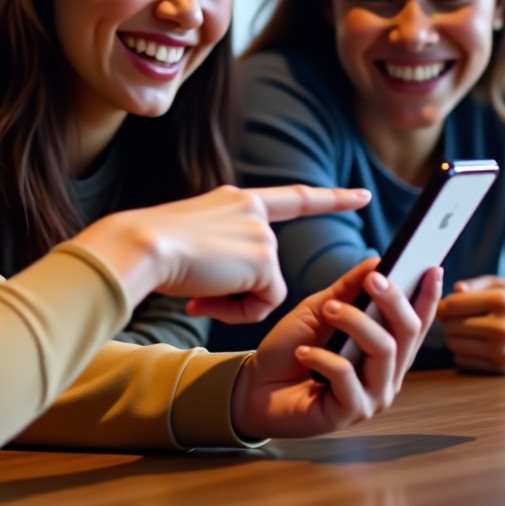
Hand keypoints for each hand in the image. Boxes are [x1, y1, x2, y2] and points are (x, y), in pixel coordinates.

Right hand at [75, 184, 371, 323]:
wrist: (143, 244)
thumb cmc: (153, 246)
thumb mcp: (193, 236)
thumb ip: (223, 246)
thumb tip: (229, 278)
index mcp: (236, 200)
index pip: (292, 198)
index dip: (329, 199)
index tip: (361, 195)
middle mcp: (253, 210)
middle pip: (266, 267)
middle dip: (238, 290)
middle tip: (198, 291)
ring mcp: (262, 234)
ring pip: (264, 287)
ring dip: (232, 300)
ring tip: (197, 290)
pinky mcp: (264, 260)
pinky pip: (264, 302)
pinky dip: (238, 310)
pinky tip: (208, 297)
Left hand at [230, 258, 441, 438]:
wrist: (257, 384)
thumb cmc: (291, 348)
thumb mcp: (319, 309)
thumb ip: (348, 290)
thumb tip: (378, 262)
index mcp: (385, 349)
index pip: (416, 322)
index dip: (428, 296)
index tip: (432, 268)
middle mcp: (387, 374)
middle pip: (407, 333)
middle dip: (394, 300)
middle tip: (373, 279)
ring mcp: (373, 396)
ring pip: (384, 350)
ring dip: (355, 322)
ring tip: (327, 310)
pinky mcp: (351, 412)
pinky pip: (347, 376)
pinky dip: (322, 357)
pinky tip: (303, 352)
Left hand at [437, 276, 504, 372]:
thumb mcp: (502, 284)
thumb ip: (473, 284)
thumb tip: (452, 291)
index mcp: (501, 302)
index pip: (452, 305)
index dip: (443, 304)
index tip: (446, 304)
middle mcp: (502, 328)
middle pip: (450, 325)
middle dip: (448, 320)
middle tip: (458, 316)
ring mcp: (502, 351)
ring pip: (454, 344)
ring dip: (454, 336)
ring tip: (468, 328)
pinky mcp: (502, 368)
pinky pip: (463, 360)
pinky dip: (462, 351)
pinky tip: (475, 342)